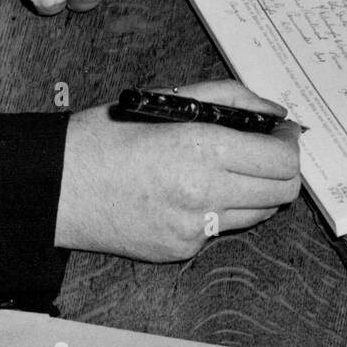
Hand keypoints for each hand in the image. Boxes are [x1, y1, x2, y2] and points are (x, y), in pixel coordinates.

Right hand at [55, 80, 301, 260]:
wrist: (58, 186)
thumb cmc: (107, 135)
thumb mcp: (167, 98)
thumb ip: (227, 97)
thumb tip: (272, 111)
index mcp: (201, 148)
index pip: (281, 160)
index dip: (289, 144)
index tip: (281, 133)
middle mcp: (204, 193)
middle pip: (282, 192)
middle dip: (281, 169)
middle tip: (263, 150)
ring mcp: (194, 228)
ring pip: (260, 213)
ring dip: (256, 190)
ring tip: (227, 166)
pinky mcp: (182, 249)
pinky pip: (223, 228)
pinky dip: (221, 207)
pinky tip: (193, 188)